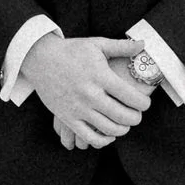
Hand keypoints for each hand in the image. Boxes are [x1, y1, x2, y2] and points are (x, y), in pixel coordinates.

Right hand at [25, 35, 153, 150]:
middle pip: (123, 116)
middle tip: (137, 115)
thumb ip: (122, 46)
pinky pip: (89, 137)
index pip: (131, 97)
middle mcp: (90, 94)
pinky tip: (109, 135)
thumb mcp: (97, 44)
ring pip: (109, 129)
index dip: (143, 104)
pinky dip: (103, 140)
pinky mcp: (67, 118)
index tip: (145, 104)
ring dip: (122, 129)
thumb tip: (143, 43)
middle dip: (136, 118)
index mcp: (100, 76)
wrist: (40, 58)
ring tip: (125, 124)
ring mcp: (78, 108)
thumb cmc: (71, 50)